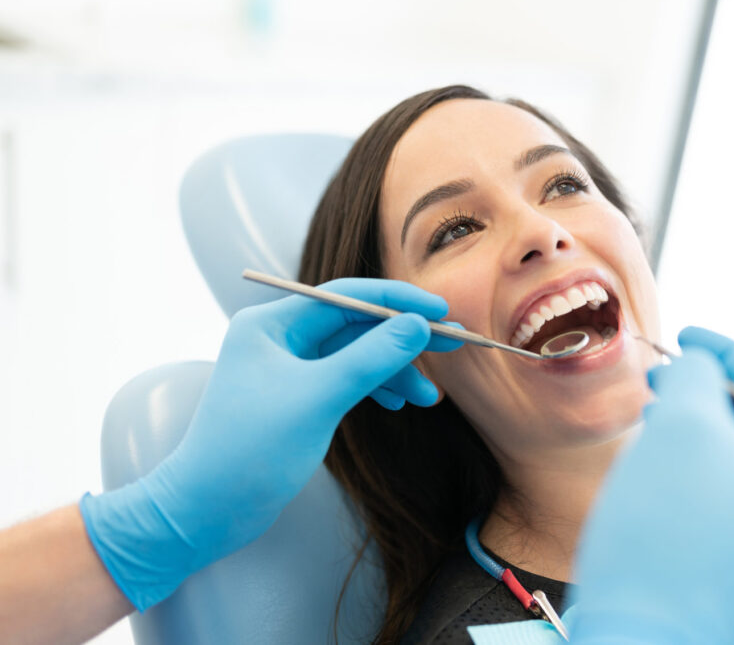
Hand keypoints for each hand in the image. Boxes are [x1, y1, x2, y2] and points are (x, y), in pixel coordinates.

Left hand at [80, 278, 459, 610]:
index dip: (397, 300)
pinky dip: (374, 388)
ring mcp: (286, 369)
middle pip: (354, 324)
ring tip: (428, 397)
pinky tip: (397, 403)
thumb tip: (418, 325)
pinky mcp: (295, 398)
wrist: (206, 512)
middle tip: (452, 347)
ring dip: (393, 370)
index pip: (345, 295)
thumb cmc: (250, 450)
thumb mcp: (319, 398)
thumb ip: (371, 358)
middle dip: (401, 339)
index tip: (441, 311)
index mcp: (270, 324)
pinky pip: (345, 379)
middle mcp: (277, 338)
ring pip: (354, 355)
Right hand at [571, 327, 733, 643]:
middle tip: (659, 384)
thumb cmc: (666, 532)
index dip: (722, 350)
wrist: (644, 638)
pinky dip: (703, 482)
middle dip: (707, 398)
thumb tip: (699, 368)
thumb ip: (695, 374)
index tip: (684, 337)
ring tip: (656, 429)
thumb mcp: (680, 423)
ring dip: (702, 439)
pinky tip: (665, 482)